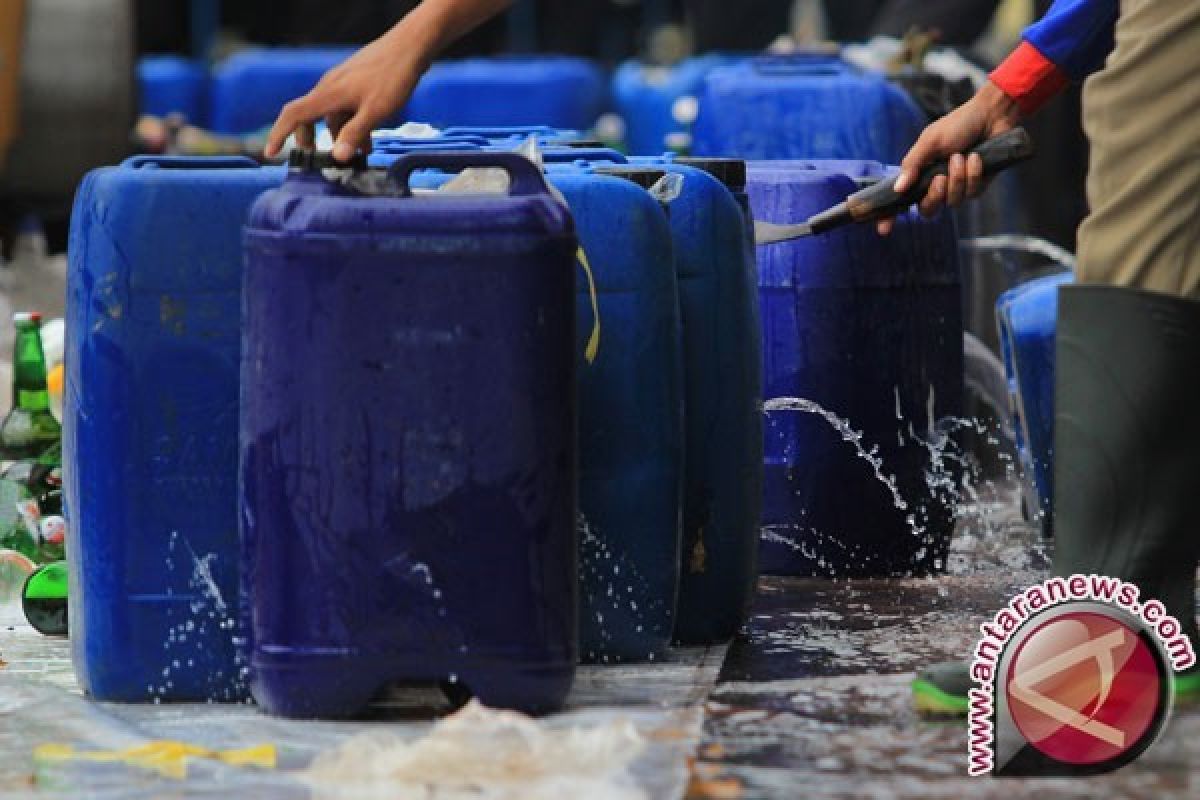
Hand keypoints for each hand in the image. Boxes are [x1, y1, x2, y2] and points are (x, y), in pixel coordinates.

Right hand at [264, 30, 426, 162]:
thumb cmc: (393, 77)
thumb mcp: (375, 111)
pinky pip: (344, 108)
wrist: (408, 47)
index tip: (270, 153)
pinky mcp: (353, 84)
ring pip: (331, 115)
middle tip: (321, 160)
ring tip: (360, 154)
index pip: (293, 114)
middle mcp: (329, 88)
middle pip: (308, 117)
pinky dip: (351, 125)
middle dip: (311, 140)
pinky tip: (367, 139)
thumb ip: (355, 134)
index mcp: (328, 94)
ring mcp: (341, 84)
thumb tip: (338, 157)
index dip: (279, 135)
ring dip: (340, 136)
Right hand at [877, 81, 1021, 234]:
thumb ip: (913, 164)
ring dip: (957, 178)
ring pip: (952, 201)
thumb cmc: (958, 124)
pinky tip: (976, 158)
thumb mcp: (930, 141)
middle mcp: (936, 184)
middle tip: (939, 178)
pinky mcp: (977, 186)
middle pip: (927, 209)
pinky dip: (973, 174)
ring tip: (961, 157)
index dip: (890, 216)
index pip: (902, 201)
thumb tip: (897, 189)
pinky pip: (972, 193)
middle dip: (934, 196)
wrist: (991, 115)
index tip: (883, 229)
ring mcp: (957, 187)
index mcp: (920, 173)